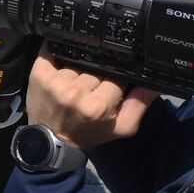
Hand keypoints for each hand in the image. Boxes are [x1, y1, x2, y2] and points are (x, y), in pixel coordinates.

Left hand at [25, 48, 158, 151]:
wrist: (52, 143)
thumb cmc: (90, 134)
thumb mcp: (122, 127)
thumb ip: (140, 104)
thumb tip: (154, 83)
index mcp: (98, 105)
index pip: (116, 77)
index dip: (116, 79)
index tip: (110, 85)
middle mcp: (76, 91)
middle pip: (96, 67)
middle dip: (97, 73)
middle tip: (92, 84)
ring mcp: (55, 82)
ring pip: (77, 60)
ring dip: (78, 67)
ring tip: (75, 78)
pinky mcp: (39, 74)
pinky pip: (51, 51)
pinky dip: (57, 50)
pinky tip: (61, 54)